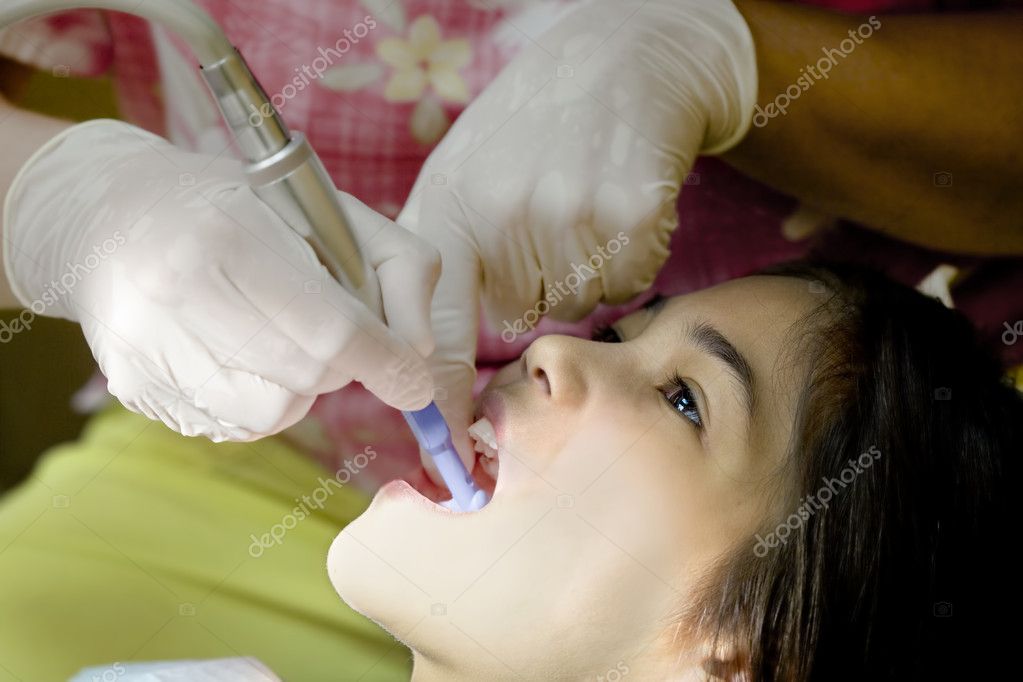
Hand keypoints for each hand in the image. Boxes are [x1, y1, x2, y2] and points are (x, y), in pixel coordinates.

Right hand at [3, 119, 439, 439]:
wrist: (107, 216)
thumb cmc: (237, 206)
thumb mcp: (328, 206)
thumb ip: (397, 265)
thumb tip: (420, 353)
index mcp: (227, 236)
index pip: (331, 329)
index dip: (385, 361)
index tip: (413, 379)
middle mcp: (175, 295)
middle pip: (308, 375)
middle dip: (344, 365)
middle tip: (333, 331)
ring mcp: (148, 347)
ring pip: (275, 412)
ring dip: (304, 387)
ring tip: (279, 336)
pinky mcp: (136, 388)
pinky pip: (236, 426)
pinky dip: (263, 401)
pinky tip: (242, 355)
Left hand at [398, 0, 756, 479]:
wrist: (615, 60)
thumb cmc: (528, 129)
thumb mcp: (459, 174)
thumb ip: (438, 254)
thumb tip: (423, 348)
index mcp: (451, 211)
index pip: (435, 325)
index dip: (441, 393)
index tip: (445, 446)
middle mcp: (503, 217)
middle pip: (525, 320)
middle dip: (537, 286)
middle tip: (545, 219)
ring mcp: (568, 214)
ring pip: (581, 305)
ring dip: (585, 269)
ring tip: (579, 201)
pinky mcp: (630, 212)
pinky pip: (629, 280)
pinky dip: (629, 253)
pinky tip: (616, 202)